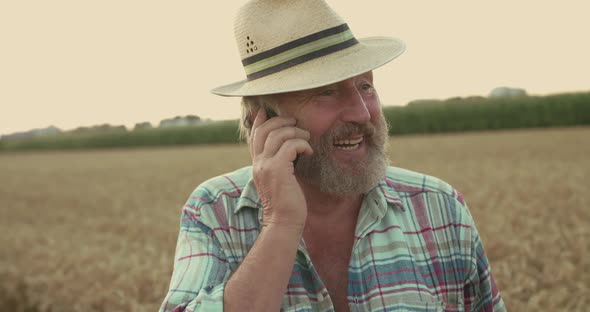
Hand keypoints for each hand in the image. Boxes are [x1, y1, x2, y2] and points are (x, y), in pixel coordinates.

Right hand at [249, 109, 312, 228]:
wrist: (284, 222)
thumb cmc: (287, 203)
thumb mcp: (279, 180)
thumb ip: (279, 164)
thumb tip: (289, 150)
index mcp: (257, 164)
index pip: (254, 136)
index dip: (259, 120)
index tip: (266, 111)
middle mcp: (258, 163)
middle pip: (265, 129)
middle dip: (282, 121)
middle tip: (296, 123)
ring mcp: (266, 166)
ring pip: (278, 134)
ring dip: (296, 132)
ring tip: (306, 138)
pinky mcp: (278, 170)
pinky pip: (290, 145)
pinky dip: (302, 144)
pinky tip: (309, 152)